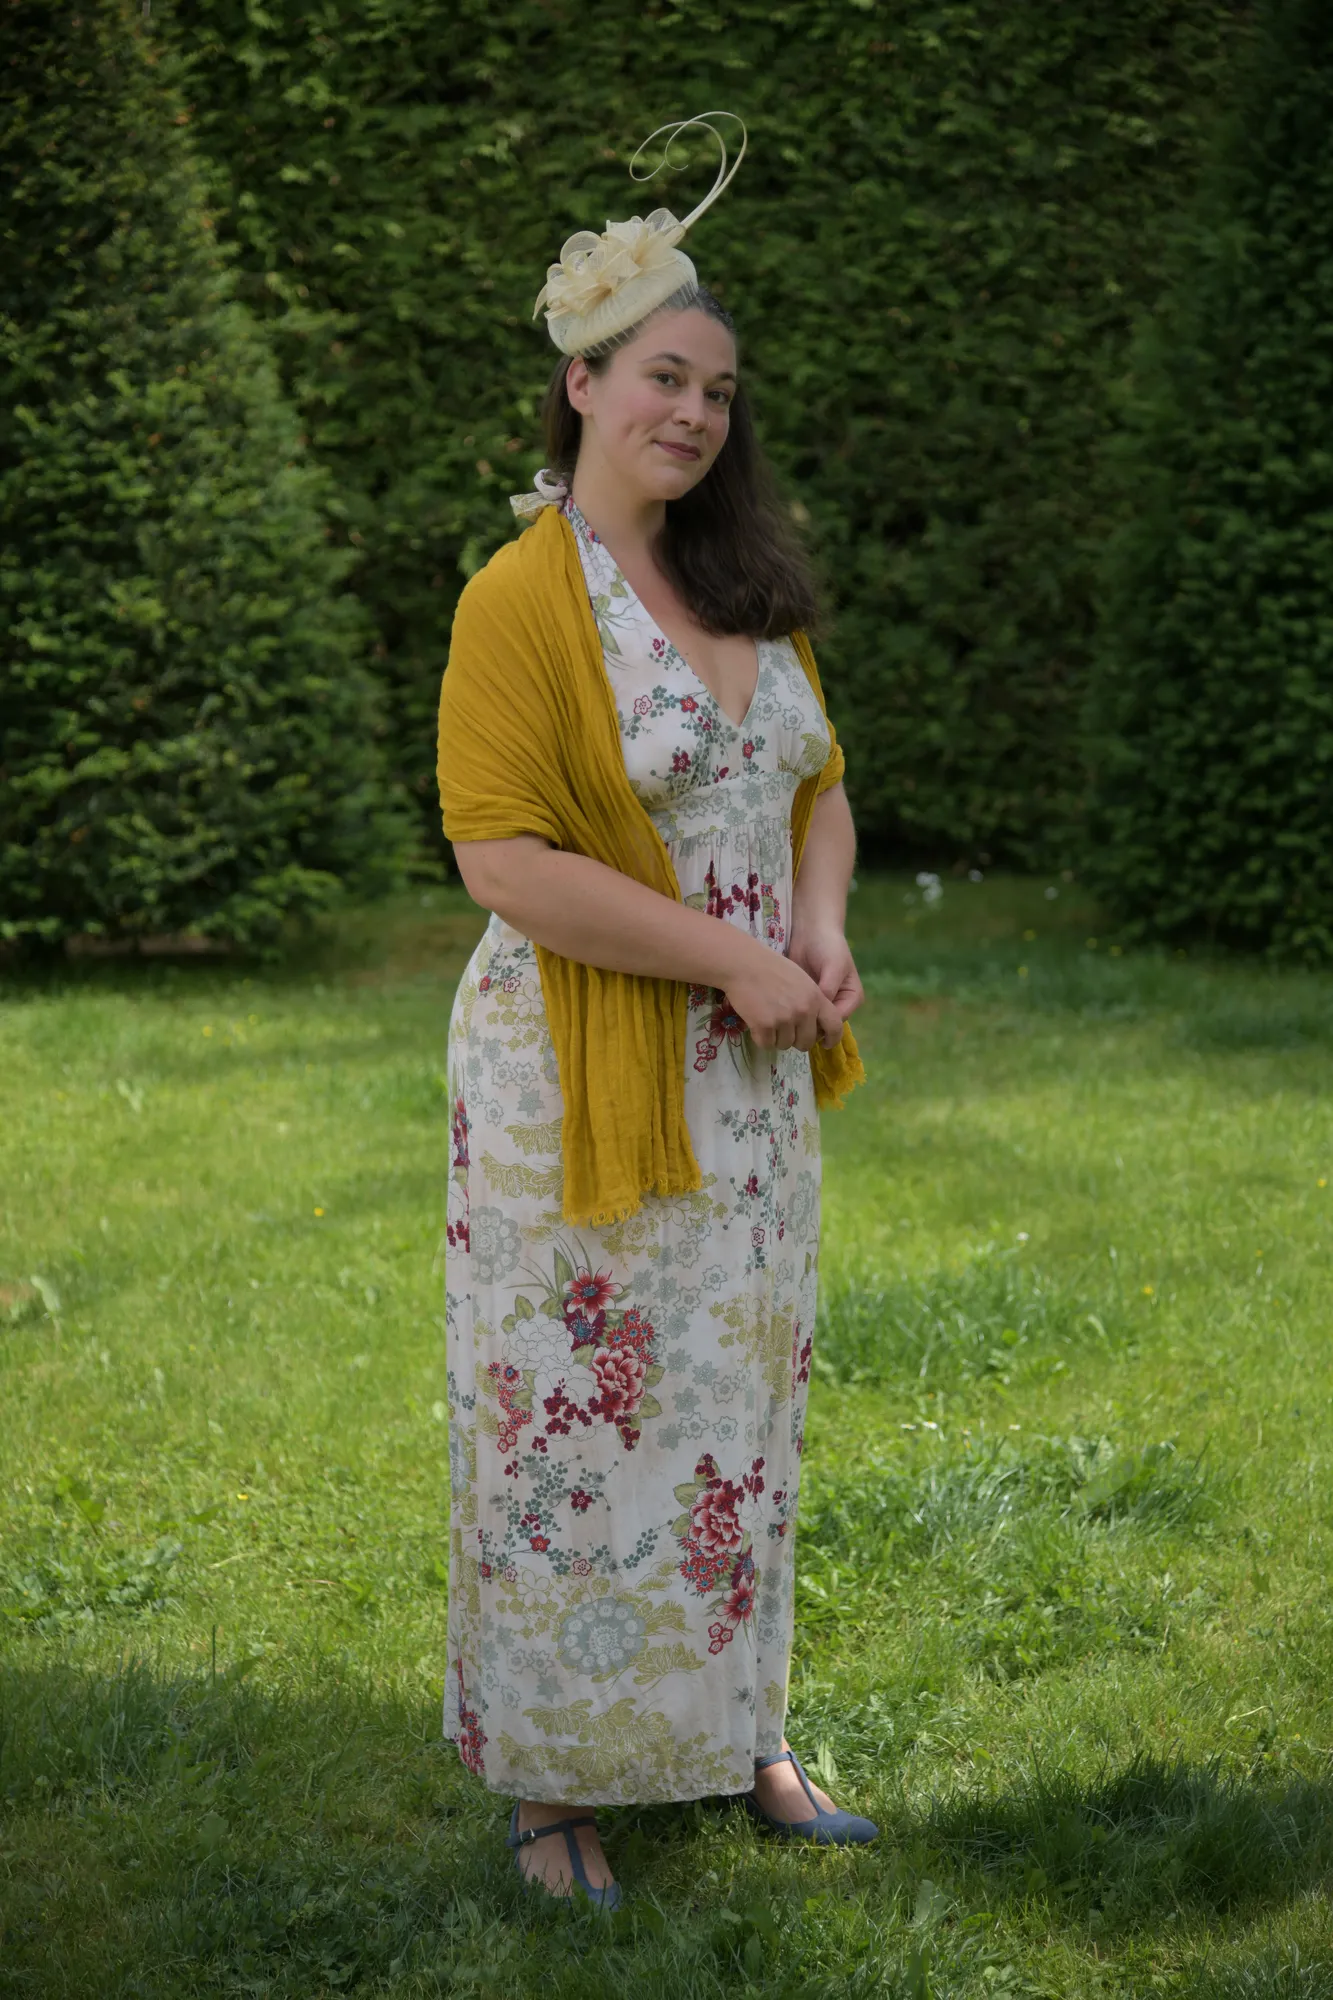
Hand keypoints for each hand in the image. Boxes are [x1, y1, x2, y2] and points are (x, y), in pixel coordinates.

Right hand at [723, 948, 844, 1053]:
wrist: (742, 963)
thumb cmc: (770, 967)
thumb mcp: (801, 980)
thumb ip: (812, 1000)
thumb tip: (814, 1023)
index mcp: (816, 998)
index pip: (835, 1026)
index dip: (832, 1039)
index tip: (826, 1044)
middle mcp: (804, 1011)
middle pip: (807, 1042)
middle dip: (797, 1041)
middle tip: (785, 1030)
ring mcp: (784, 1019)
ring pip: (785, 1045)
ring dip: (776, 1038)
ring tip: (767, 1019)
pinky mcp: (764, 1026)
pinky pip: (766, 1044)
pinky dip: (761, 1038)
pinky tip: (756, 1022)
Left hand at [788, 922, 863, 1025]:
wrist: (811, 930)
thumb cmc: (828, 946)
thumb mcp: (834, 966)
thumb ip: (829, 988)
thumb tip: (817, 1011)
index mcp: (852, 999)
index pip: (837, 1022)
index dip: (821, 1025)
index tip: (802, 1020)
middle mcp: (838, 1004)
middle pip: (824, 1025)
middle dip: (808, 1025)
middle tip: (790, 1020)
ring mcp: (821, 1002)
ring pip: (810, 1021)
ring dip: (798, 1020)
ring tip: (784, 1013)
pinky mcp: (805, 998)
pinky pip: (799, 1012)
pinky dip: (791, 1012)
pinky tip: (780, 1008)